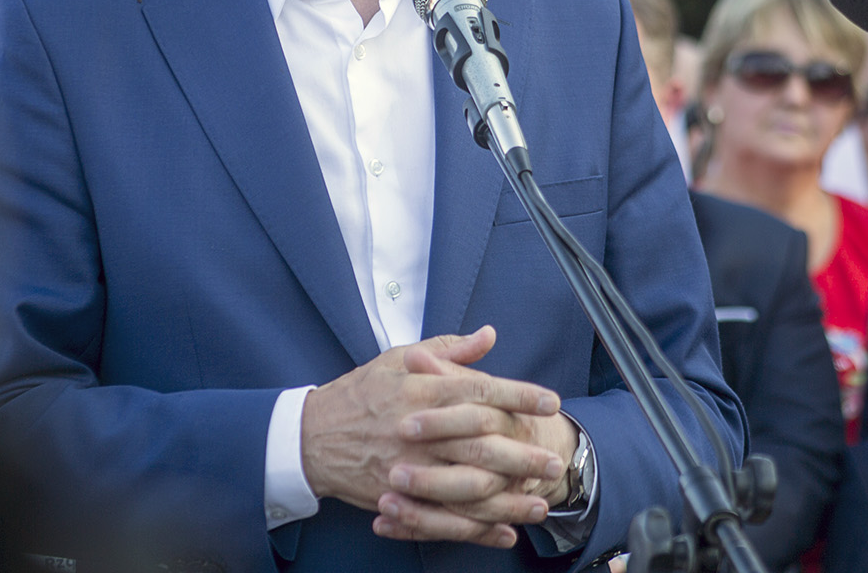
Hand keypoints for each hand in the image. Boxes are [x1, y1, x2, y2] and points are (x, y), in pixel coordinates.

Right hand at [300, 325, 565, 547]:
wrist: (312, 436)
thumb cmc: (361, 393)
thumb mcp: (399, 359)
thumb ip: (448, 349)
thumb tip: (489, 335)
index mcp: (421, 391)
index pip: (479, 391)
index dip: (518, 396)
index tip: (550, 401)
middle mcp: (418, 430)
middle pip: (480, 443)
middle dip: (522, 454)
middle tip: (555, 461)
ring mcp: (408, 468)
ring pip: (467, 487)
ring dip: (507, 499)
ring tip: (539, 502)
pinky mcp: (399, 498)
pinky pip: (443, 519)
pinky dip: (476, 529)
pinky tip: (504, 532)